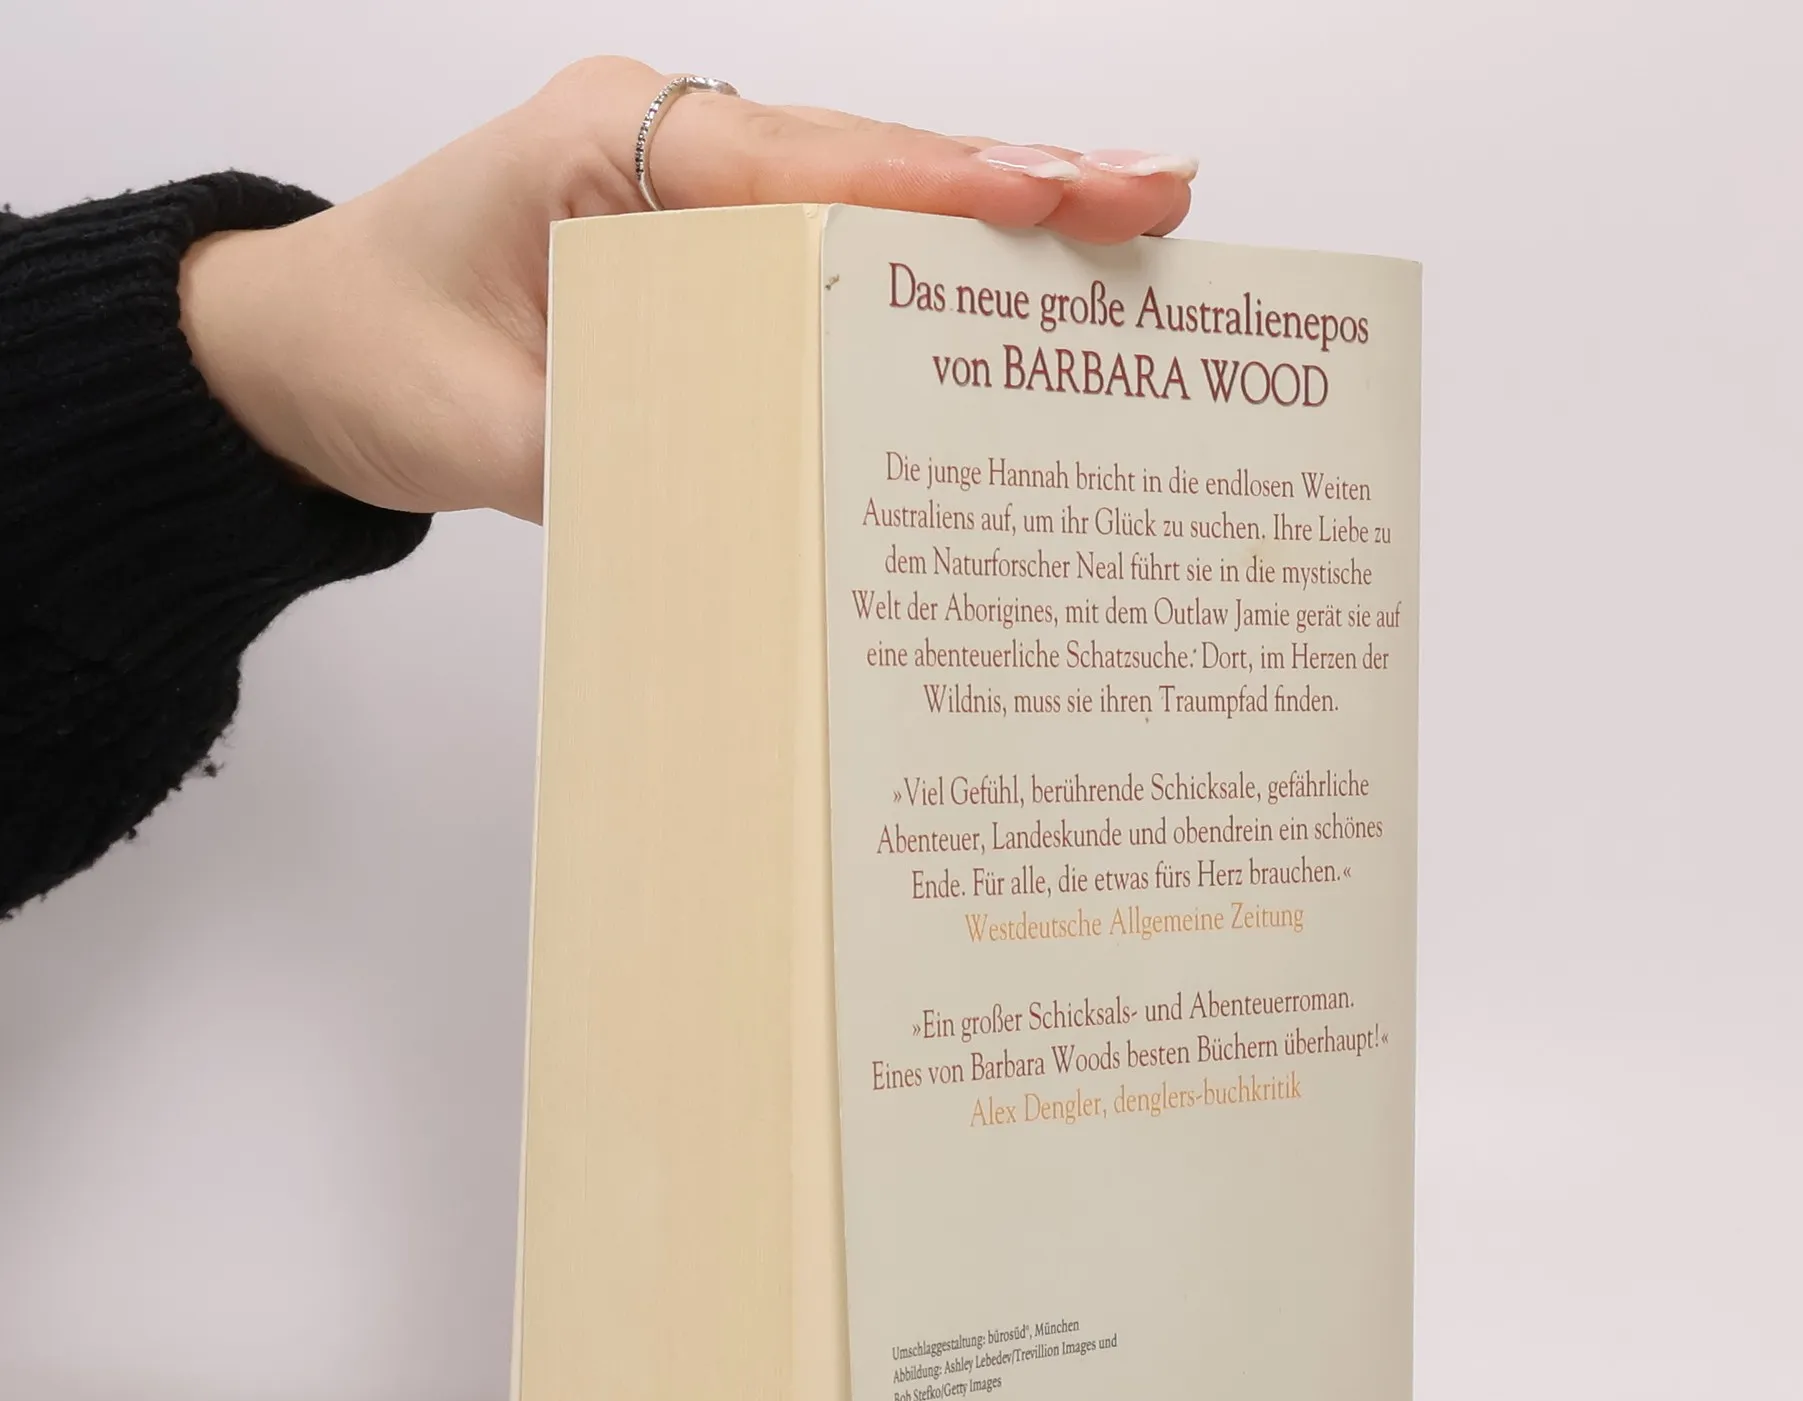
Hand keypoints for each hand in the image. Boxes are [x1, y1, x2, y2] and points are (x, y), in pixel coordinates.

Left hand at [177, 58, 1196, 522]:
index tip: (1060, 194)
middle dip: (1020, 182)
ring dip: (1000, 227)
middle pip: (870, 162)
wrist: (303, 357)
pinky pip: (832, 261)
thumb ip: (616, 455)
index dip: (938, 188)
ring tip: (1132, 231)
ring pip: (870, 204)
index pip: (802, 165)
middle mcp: (666, 150)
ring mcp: (695, 199)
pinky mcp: (708, 260)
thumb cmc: (369, 355)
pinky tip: (1021, 304)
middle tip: (1157, 196)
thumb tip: (767, 509)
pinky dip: (929, 281)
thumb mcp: (480, 424)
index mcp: (605, 148)